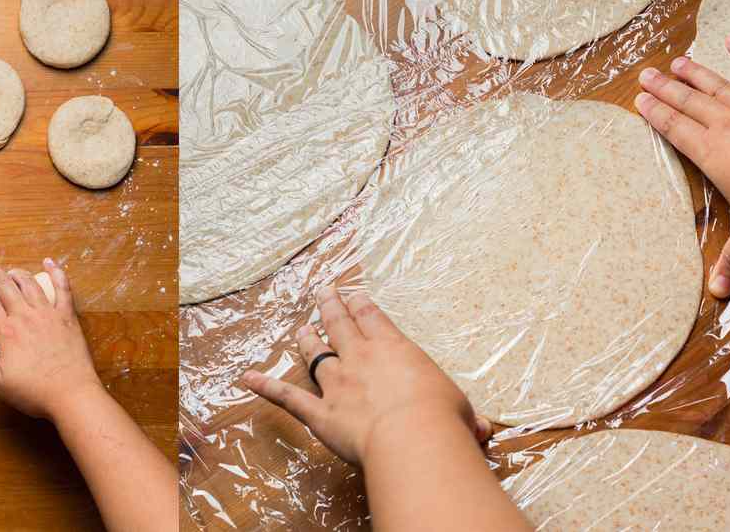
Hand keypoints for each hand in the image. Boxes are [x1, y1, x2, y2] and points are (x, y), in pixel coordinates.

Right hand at [0, 258, 104, 421]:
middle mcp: (26, 316)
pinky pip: (62, 288)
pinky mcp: (67, 316)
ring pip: (29, 283)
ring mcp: (48, 313)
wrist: (72, 395)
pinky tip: (49, 263)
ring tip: (7, 273)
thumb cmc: (33, 392)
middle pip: (3, 284)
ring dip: (15, 273)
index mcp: (7, 332)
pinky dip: (56, 272)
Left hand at [241, 287, 489, 467]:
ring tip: (300, 327)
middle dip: (330, 307)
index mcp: (394, 349)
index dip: (360, 303)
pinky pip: (288, 398)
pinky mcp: (320, 412)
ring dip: (306, 340)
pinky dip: (266, 388)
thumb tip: (484, 430)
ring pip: (314, 355)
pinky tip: (246, 378)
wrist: (414, 437)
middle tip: (322, 292)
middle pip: (340, 325)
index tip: (352, 292)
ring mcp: (337, 383)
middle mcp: (361, 359)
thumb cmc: (442, 420)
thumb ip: (466, 417)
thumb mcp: (461, 412)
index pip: (373, 318)